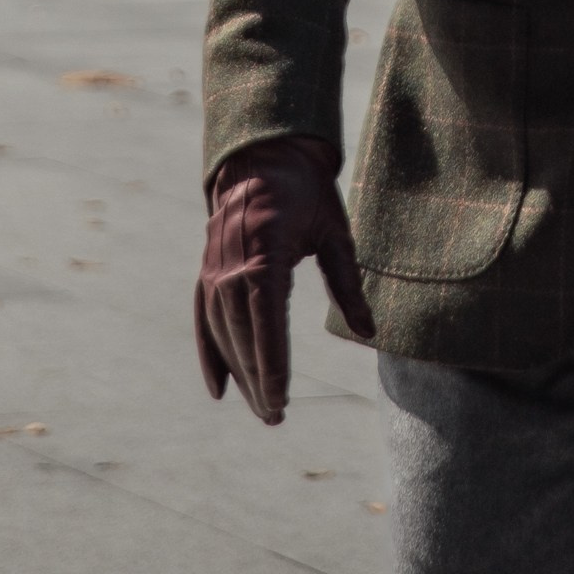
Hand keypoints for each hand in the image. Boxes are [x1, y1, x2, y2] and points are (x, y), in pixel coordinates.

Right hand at [194, 135, 374, 424]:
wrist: (262, 156)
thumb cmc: (306, 192)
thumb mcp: (334, 230)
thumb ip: (347, 282)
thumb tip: (369, 332)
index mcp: (266, 252)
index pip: (266, 321)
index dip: (272, 364)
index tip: (281, 399)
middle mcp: (233, 265)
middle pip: (242, 335)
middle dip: (258, 380)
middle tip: (276, 418)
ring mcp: (215, 269)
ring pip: (223, 333)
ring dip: (240, 375)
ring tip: (263, 409)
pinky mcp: (208, 271)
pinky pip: (204, 320)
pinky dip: (210, 355)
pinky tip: (220, 389)